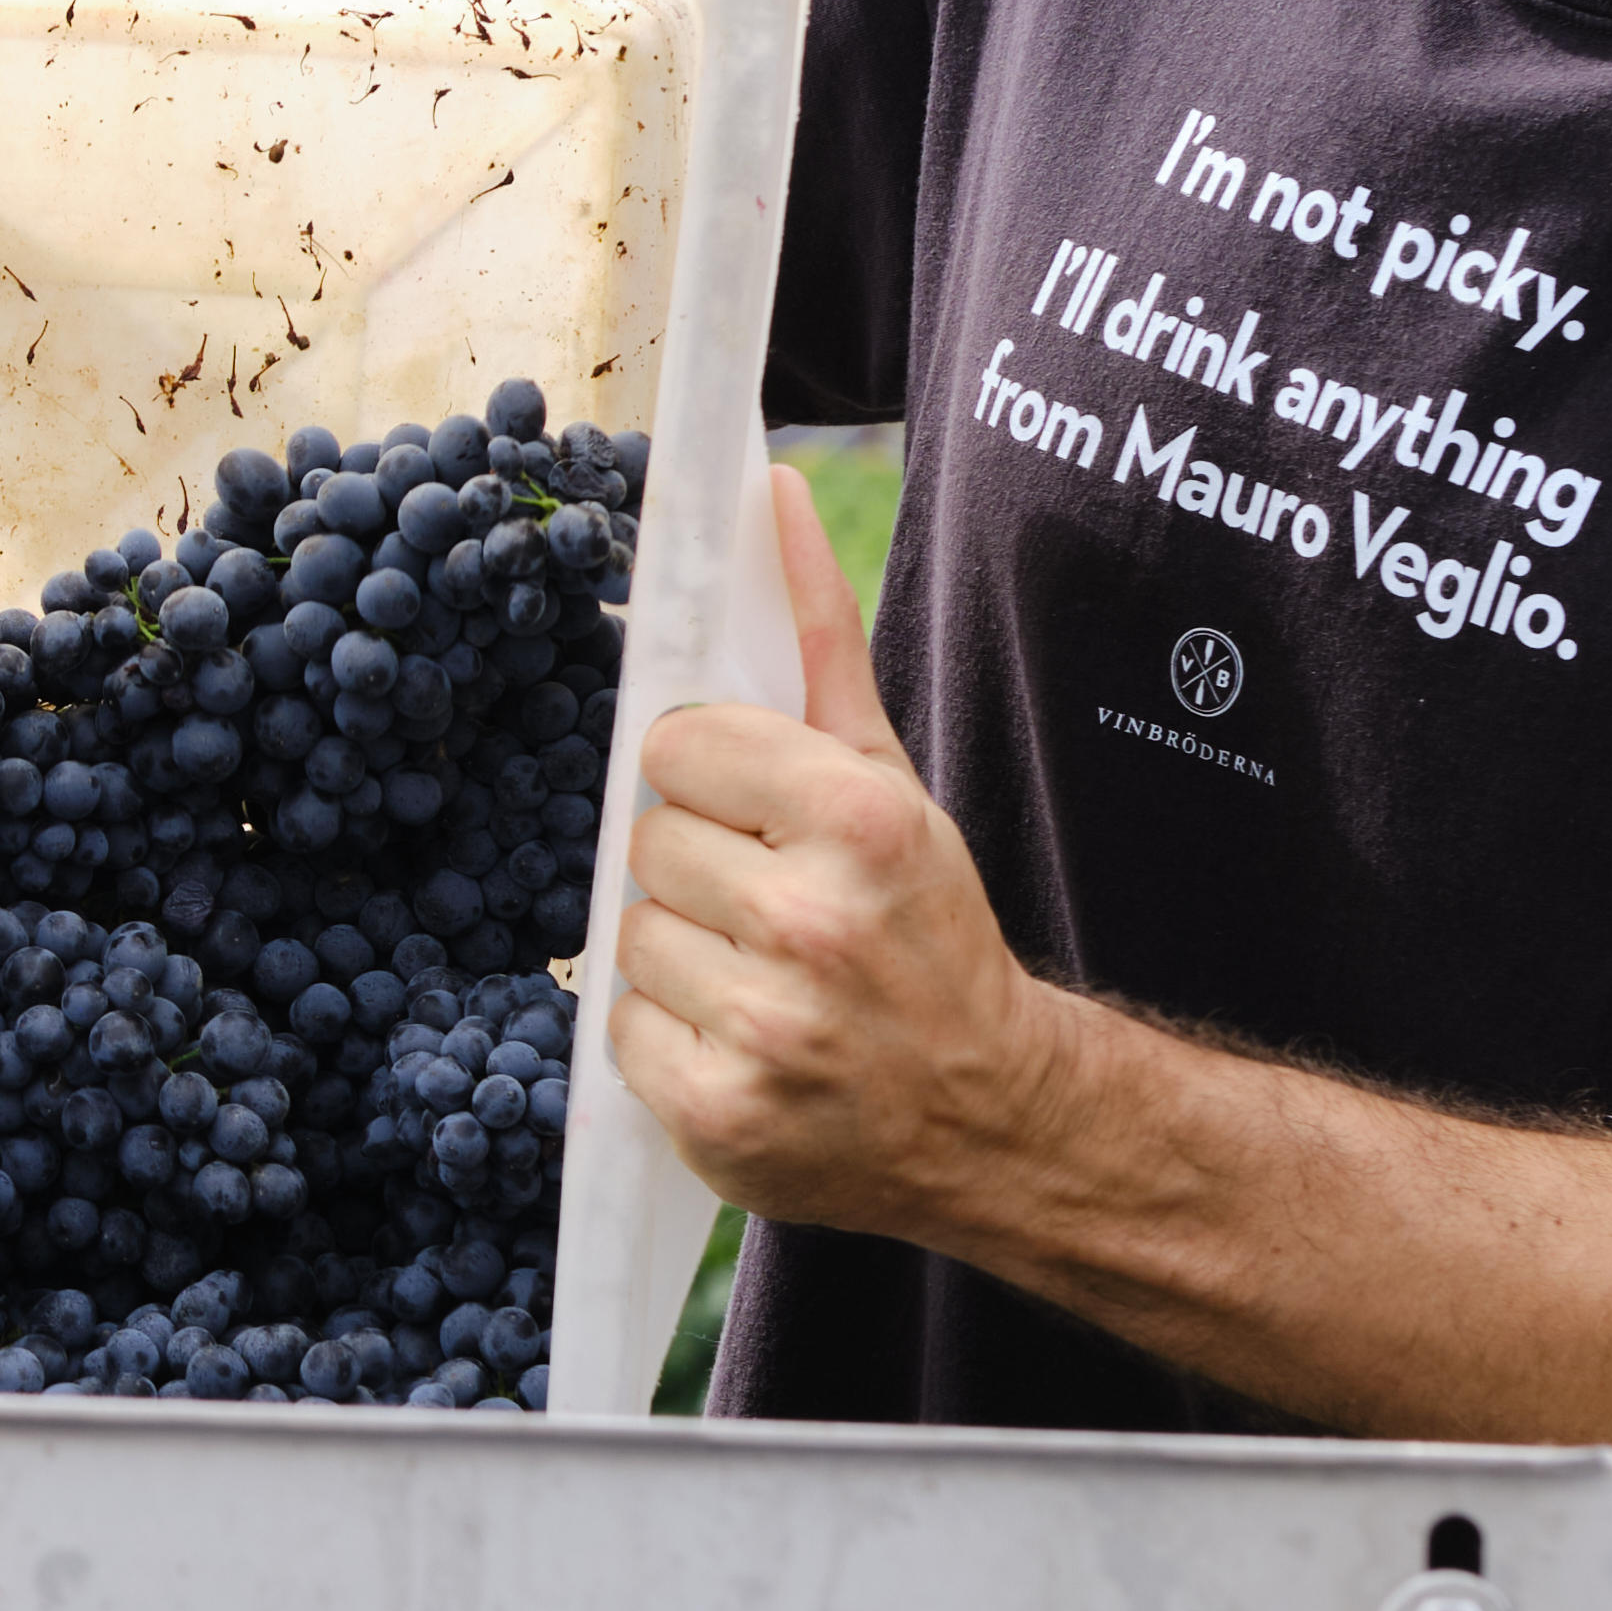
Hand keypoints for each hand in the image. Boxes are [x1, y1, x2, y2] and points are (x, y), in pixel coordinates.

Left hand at [605, 465, 1080, 1243]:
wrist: (990, 1110)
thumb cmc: (927, 928)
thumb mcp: (889, 779)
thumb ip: (819, 637)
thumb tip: (769, 494)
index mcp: (859, 822)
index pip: (679, 745)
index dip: (710, 777)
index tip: (759, 815)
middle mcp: (812, 925)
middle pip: (647, 837)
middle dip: (697, 865)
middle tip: (769, 905)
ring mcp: (765, 1029)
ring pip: (629, 932)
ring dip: (678, 952)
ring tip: (759, 975)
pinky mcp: (721, 1116)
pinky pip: (621, 1030)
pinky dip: (666, 1037)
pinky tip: (741, 1041)